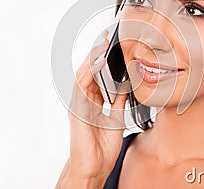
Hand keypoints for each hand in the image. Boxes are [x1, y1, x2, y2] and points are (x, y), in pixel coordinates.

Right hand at [57, 31, 127, 187]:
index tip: (114, 43)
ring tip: (104, 42)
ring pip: (84, 74)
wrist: (94, 167)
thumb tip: (126, 85)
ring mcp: (79, 104)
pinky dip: (90, 73)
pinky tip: (99, 63)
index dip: (104, 58)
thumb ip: (118, 101)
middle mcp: (84, 100)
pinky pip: (83, 87)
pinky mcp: (77, 110)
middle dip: (98, 52)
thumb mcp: (116, 118)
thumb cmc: (101, 147)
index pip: (97, 74)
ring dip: (93, 57)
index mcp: (92, 101)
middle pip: (89, 70)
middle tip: (108, 36)